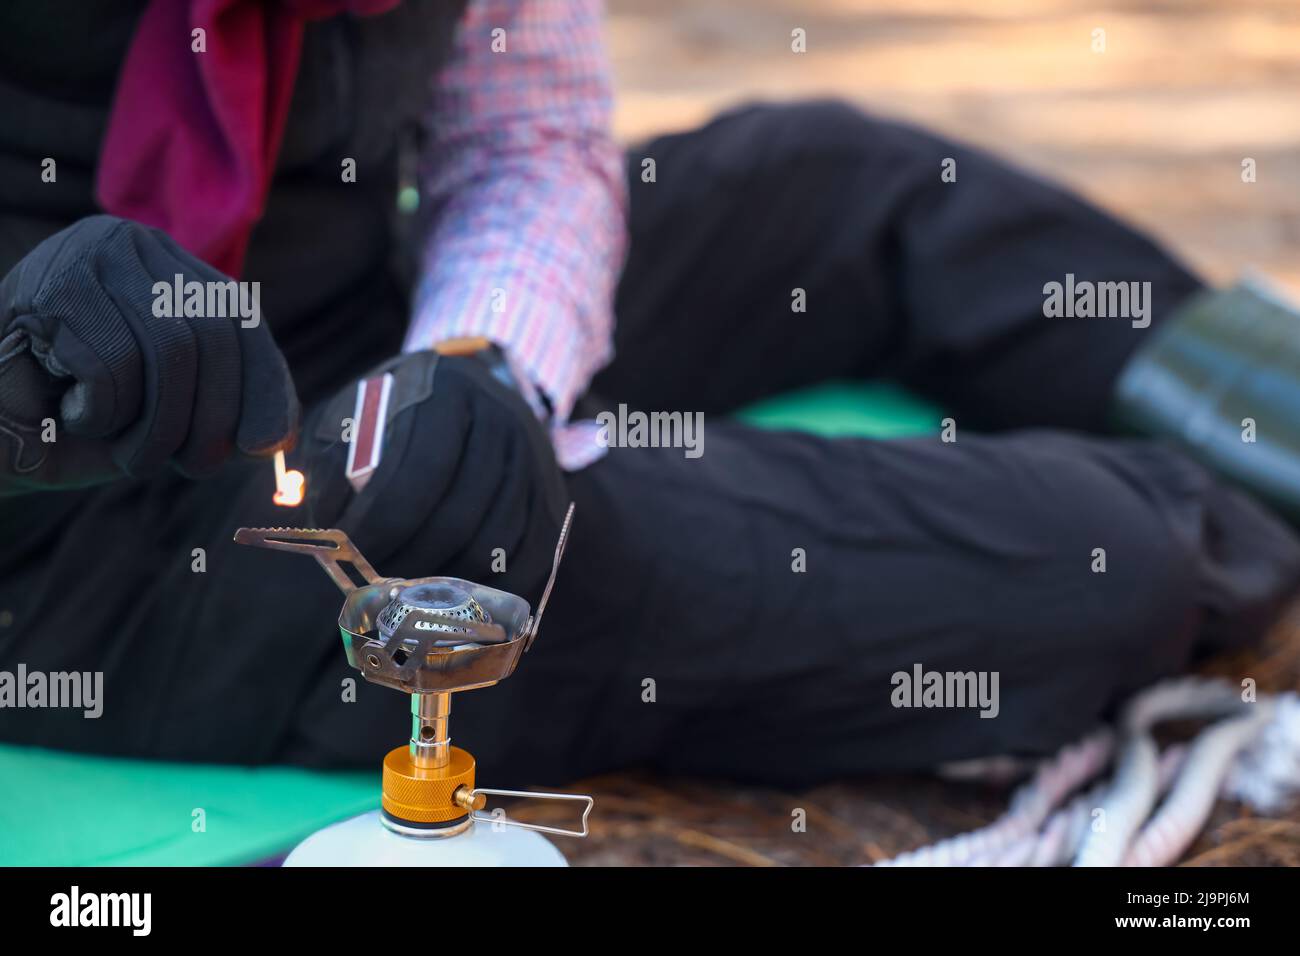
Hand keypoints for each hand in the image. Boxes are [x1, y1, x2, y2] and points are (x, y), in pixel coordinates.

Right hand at [0, 215, 298, 492]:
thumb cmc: (73, 423)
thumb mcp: (166, 418)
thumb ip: (223, 412)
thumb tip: (277, 438)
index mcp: (169, 269)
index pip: (239, 319)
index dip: (262, 383)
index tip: (267, 445)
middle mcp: (133, 247)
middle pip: (211, 333)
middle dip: (212, 416)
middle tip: (193, 466)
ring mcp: (88, 255)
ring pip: (169, 349)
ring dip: (156, 426)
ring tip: (128, 453)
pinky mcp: (49, 284)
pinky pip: (111, 363)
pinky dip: (100, 411)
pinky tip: (66, 409)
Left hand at [302, 349, 567, 598]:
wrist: (468, 392)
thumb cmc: (393, 414)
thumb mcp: (353, 420)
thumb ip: (333, 469)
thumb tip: (333, 537)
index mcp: (445, 393)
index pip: (417, 475)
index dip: (382, 527)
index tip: (353, 556)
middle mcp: (500, 421)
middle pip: (458, 517)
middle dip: (411, 565)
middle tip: (378, 589)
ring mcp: (534, 460)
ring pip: (496, 543)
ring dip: (450, 584)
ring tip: (410, 598)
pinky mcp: (552, 496)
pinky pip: (532, 558)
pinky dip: (495, 590)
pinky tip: (458, 600)